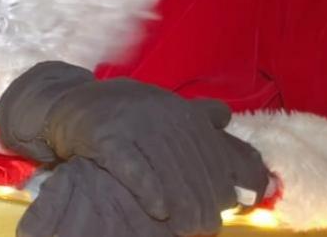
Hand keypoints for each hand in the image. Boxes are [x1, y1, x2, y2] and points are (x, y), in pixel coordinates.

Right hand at [0, 61, 269, 234]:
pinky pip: (132, 166)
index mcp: (184, 111)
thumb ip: (208, 130)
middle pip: (196, 165)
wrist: (71, 102)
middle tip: (208, 224)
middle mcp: (164, 114)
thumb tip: (255, 167)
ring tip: (189, 226)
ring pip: (168, 168)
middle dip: (206, 198)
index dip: (231, 178)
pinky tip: (159, 210)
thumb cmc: (128, 115)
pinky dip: (147, 189)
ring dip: (182, 201)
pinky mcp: (106, 135)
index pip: (219, 150)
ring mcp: (134, 123)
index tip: (237, 202)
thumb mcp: (169, 113)